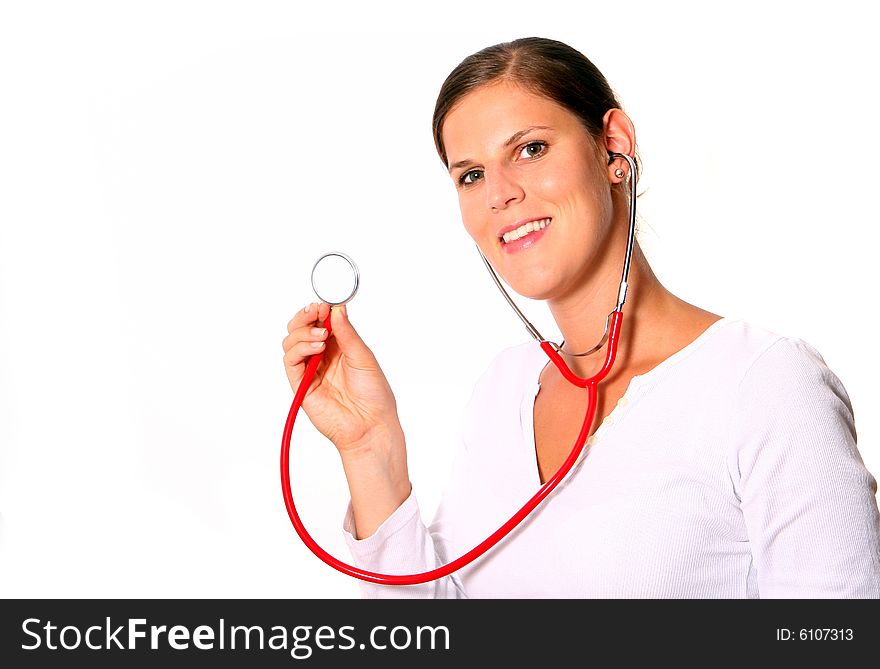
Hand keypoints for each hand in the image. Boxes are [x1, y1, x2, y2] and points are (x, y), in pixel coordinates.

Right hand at [282, 302, 402, 453]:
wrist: (371, 425)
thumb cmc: (374, 395)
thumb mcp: (363, 356)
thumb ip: (347, 333)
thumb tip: (337, 309)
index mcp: (339, 346)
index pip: (320, 321)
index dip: (318, 310)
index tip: (323, 304)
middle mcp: (322, 356)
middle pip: (300, 328)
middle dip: (305, 316)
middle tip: (316, 313)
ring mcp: (310, 369)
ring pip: (291, 342)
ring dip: (303, 333)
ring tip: (321, 337)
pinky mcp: (301, 384)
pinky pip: (290, 361)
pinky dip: (299, 349)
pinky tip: (316, 349)